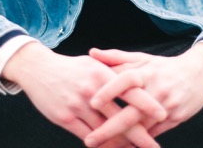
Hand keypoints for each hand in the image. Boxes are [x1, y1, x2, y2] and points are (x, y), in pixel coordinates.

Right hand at [1, 42, 165, 147]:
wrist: (38, 69)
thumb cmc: (71, 67)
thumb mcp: (94, 63)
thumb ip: (115, 71)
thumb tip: (137, 79)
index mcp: (103, 75)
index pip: (131, 91)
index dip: (148, 104)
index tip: (164, 114)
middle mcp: (92, 91)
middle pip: (121, 117)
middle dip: (140, 134)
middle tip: (155, 146)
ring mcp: (78, 106)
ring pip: (105, 131)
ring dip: (121, 144)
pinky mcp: (65, 118)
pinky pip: (87, 137)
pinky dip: (100, 145)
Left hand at [84, 44, 202, 146]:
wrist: (200, 73)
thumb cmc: (164, 67)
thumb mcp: (143, 59)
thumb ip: (116, 58)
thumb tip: (91, 53)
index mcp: (146, 73)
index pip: (126, 80)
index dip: (109, 90)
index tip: (92, 102)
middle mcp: (156, 90)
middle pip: (132, 113)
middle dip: (109, 129)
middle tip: (90, 140)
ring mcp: (166, 107)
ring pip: (141, 129)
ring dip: (121, 141)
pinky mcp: (175, 120)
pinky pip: (153, 135)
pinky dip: (138, 142)